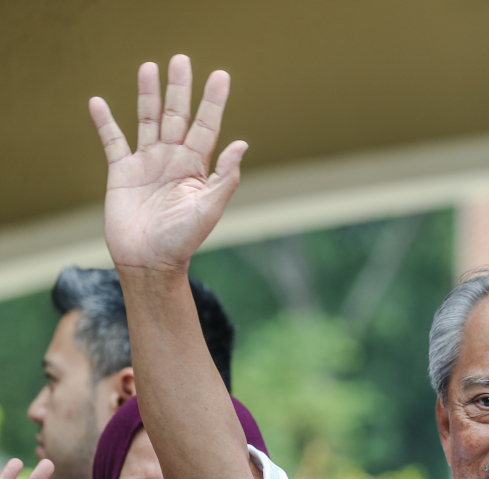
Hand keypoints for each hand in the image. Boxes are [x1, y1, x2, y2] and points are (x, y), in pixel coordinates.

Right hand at [89, 54, 247, 273]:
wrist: (149, 262)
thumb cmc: (184, 239)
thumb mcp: (210, 208)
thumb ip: (225, 176)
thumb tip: (241, 143)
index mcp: (197, 167)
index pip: (207, 126)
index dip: (213, 101)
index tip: (220, 75)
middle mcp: (173, 160)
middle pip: (177, 115)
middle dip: (179, 88)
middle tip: (181, 59)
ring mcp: (147, 164)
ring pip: (147, 120)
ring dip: (147, 95)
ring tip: (149, 67)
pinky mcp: (121, 173)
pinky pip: (112, 141)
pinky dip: (105, 122)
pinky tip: (98, 102)